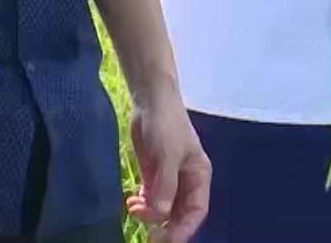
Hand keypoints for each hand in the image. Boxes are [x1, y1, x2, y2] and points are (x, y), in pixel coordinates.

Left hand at [125, 97, 210, 242]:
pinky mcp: (153, 174)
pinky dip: (142, 205)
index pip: (196, 210)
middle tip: (148, 236)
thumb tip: (161, 215)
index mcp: (199, 176)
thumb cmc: (167, 125)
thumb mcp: (169, 155)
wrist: (151, 102)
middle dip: (166, 226)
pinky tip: (131, 201)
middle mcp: (186, 181)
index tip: (167, 239)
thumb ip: (166, 186)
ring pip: (163, 208)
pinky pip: (150, 199)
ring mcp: (169, 179)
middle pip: (179, 213)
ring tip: (134, 208)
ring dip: (150, 214)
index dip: (184, 228)